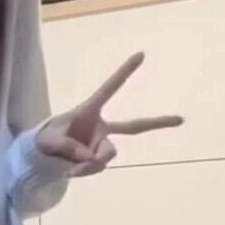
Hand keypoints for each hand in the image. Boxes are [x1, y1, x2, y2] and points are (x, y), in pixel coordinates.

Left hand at [35, 52, 183, 176]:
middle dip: (158, 122)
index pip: (109, 89)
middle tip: (181, 120)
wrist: (44, 158)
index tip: (141, 53)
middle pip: (134, 126)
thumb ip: (68, 147)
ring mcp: (102, 144)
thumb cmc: (45, 140)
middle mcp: (101, 127)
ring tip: (70, 166)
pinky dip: (85, 171)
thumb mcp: (49, 141)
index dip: (124, 73)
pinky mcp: (98, 159)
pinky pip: (97, 167)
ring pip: (107, 155)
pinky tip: (72, 169)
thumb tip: (91, 157)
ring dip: (91, 163)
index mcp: (89, 110)